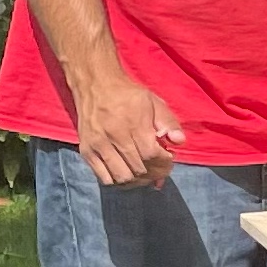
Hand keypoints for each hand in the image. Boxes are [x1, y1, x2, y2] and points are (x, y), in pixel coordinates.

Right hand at [72, 72, 183, 187]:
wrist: (94, 84)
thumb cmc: (128, 95)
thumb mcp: (154, 102)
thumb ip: (169, 122)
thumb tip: (179, 142)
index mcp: (133, 123)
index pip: (151, 155)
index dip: (164, 162)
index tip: (168, 157)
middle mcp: (113, 135)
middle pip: (138, 169)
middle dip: (154, 172)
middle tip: (158, 166)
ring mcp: (98, 145)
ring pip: (122, 178)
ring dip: (138, 181)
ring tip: (145, 172)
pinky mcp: (86, 151)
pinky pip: (104, 178)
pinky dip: (118, 181)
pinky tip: (128, 173)